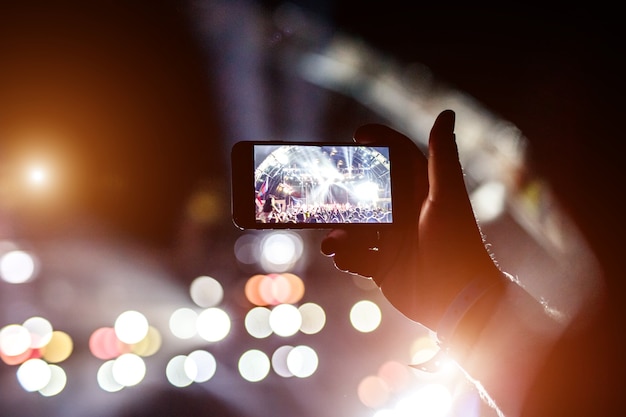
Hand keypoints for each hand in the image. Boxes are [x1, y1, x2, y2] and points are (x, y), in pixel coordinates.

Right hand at [321, 110, 501, 329]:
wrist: (458, 300)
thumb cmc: (457, 244)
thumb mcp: (447, 198)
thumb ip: (442, 157)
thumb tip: (446, 113)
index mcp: (420, 193)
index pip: (398, 157)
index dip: (380, 142)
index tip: (357, 136)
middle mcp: (404, 213)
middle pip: (366, 193)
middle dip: (344, 196)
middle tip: (324, 196)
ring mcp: (391, 239)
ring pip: (354, 227)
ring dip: (338, 233)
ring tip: (331, 242)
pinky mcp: (382, 264)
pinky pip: (354, 255)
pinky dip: (344, 255)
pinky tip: (343, 258)